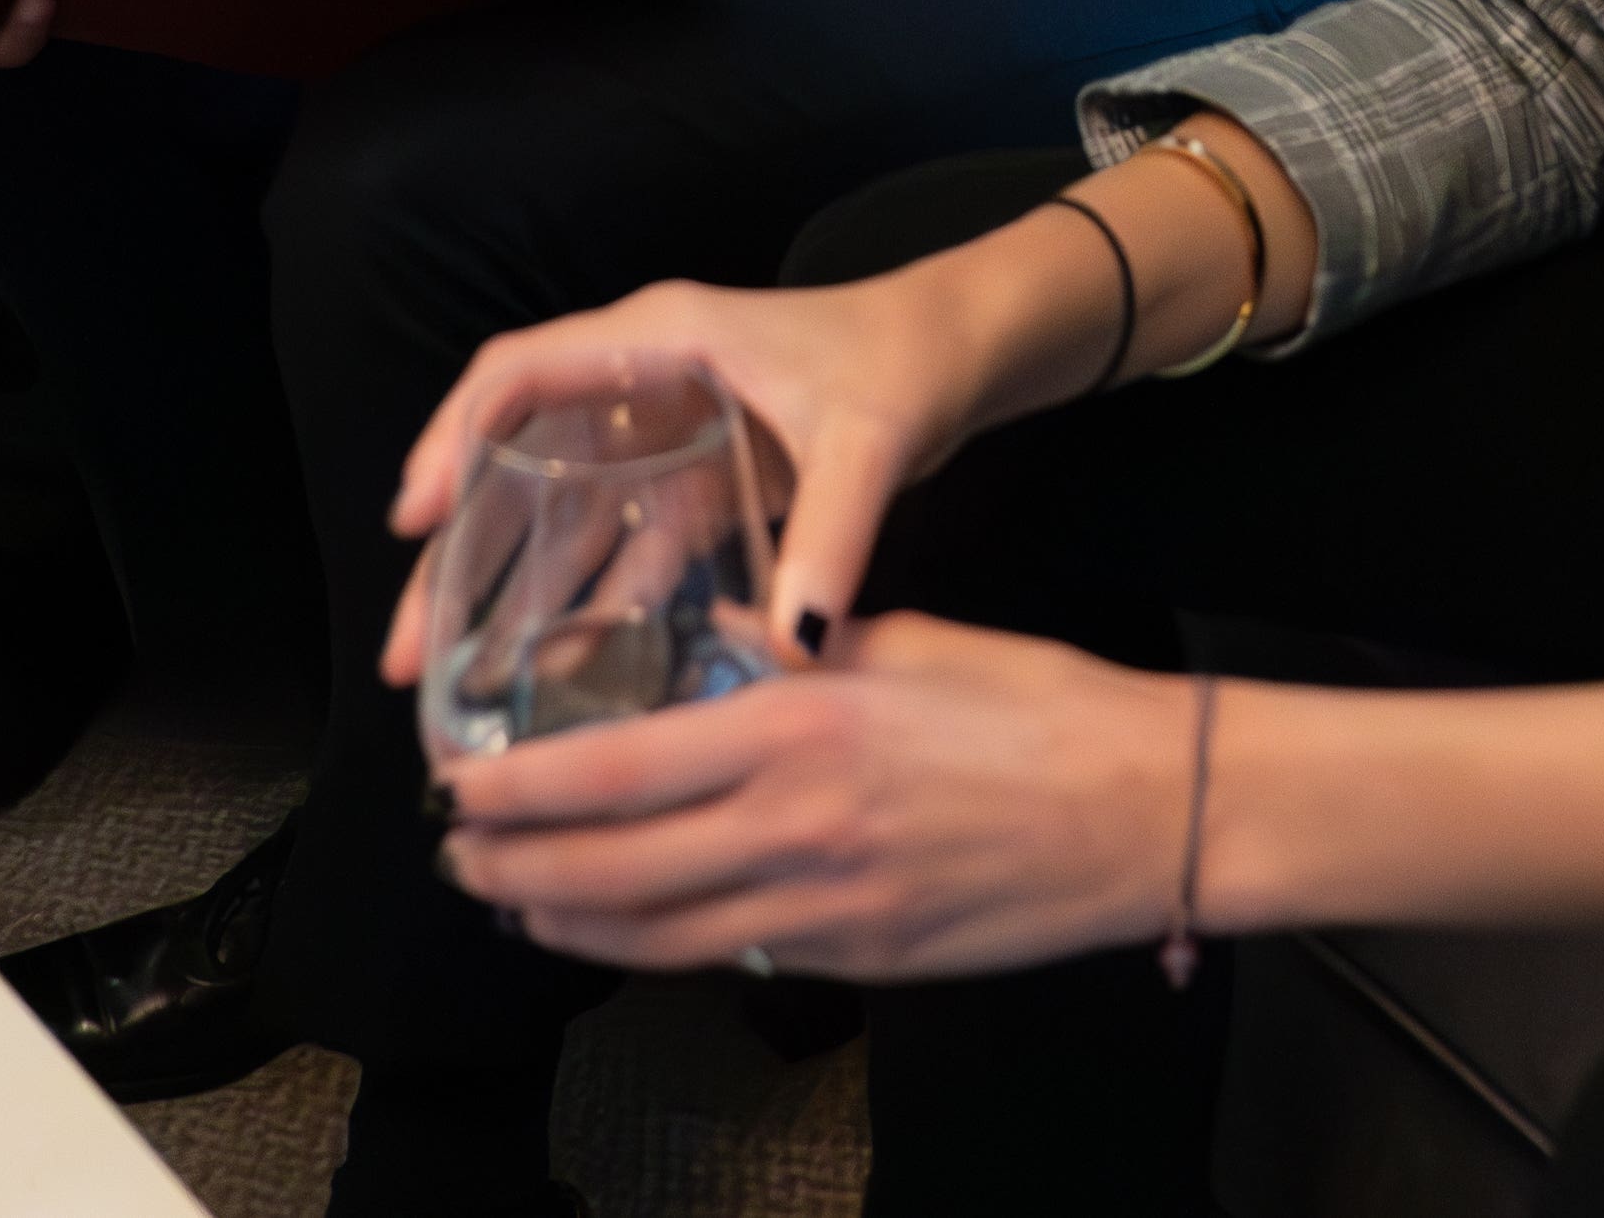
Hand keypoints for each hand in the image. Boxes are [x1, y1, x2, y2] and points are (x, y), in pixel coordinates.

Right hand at [381, 269, 1007, 686]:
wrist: (966, 354)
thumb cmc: (908, 361)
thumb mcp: (870, 440)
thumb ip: (835, 536)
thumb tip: (797, 647)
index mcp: (658, 342)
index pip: (517, 375)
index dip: (452, 440)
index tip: (413, 521)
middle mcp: (642, 388)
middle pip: (517, 466)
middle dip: (459, 558)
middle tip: (412, 656)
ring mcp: (667, 442)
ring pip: (561, 522)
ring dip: (513, 599)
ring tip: (462, 688)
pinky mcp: (701, 489)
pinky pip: (624, 553)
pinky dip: (592, 612)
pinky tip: (564, 681)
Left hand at [438, 614, 1192, 981]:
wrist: (1149, 811)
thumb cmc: (1040, 707)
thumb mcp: (904, 642)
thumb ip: (788, 649)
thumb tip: (697, 643)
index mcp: (801, 731)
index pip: (615, 771)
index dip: (519, 790)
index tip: (461, 782)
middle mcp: (797, 830)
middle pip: (610, 868)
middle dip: (512, 868)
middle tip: (454, 855)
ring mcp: (828, 911)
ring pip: (656, 932)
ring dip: (563, 920)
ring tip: (506, 899)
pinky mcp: (860, 960)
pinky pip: (729, 958)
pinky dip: (651, 948)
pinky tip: (615, 931)